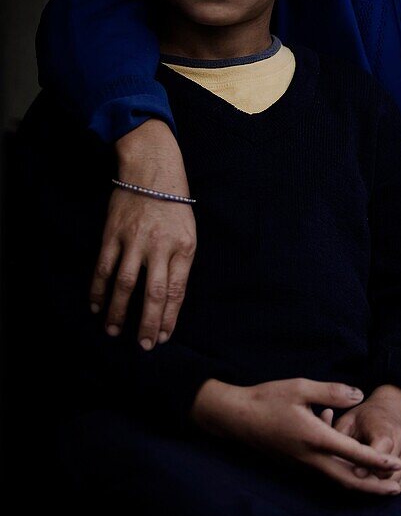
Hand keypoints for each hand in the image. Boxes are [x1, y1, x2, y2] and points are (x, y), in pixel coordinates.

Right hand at [90, 120, 195, 348]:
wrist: (152, 170)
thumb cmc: (174, 206)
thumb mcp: (188, 234)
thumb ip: (179, 265)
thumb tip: (169, 301)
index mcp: (183, 247)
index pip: (177, 291)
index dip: (169, 317)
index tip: (162, 337)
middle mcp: (159, 246)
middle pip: (153, 293)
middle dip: (147, 323)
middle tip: (142, 345)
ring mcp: (134, 240)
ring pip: (124, 284)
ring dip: (118, 311)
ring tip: (114, 331)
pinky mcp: (113, 234)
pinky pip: (103, 267)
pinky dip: (98, 289)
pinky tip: (96, 306)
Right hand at [192, 378, 400, 494]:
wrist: (235, 417)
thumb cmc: (267, 399)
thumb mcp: (301, 387)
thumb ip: (332, 391)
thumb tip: (358, 395)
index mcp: (315, 438)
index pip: (354, 454)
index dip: (378, 460)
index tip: (397, 464)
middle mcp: (310, 457)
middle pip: (348, 479)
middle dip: (373, 487)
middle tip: (396, 489)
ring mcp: (301, 464)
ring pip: (336, 479)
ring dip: (360, 483)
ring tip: (381, 482)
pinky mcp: (295, 463)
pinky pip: (323, 472)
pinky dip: (342, 472)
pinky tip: (349, 456)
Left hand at [330, 384, 400, 491]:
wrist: (394, 410)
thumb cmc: (365, 417)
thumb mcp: (348, 420)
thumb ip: (338, 437)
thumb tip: (325, 452)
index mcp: (385, 428)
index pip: (379, 452)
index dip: (367, 465)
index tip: (354, 472)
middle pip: (385, 472)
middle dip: (368, 479)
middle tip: (352, 480)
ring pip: (393, 481)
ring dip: (376, 485)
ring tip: (360, 481)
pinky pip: (400, 484)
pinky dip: (386, 486)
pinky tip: (372, 480)